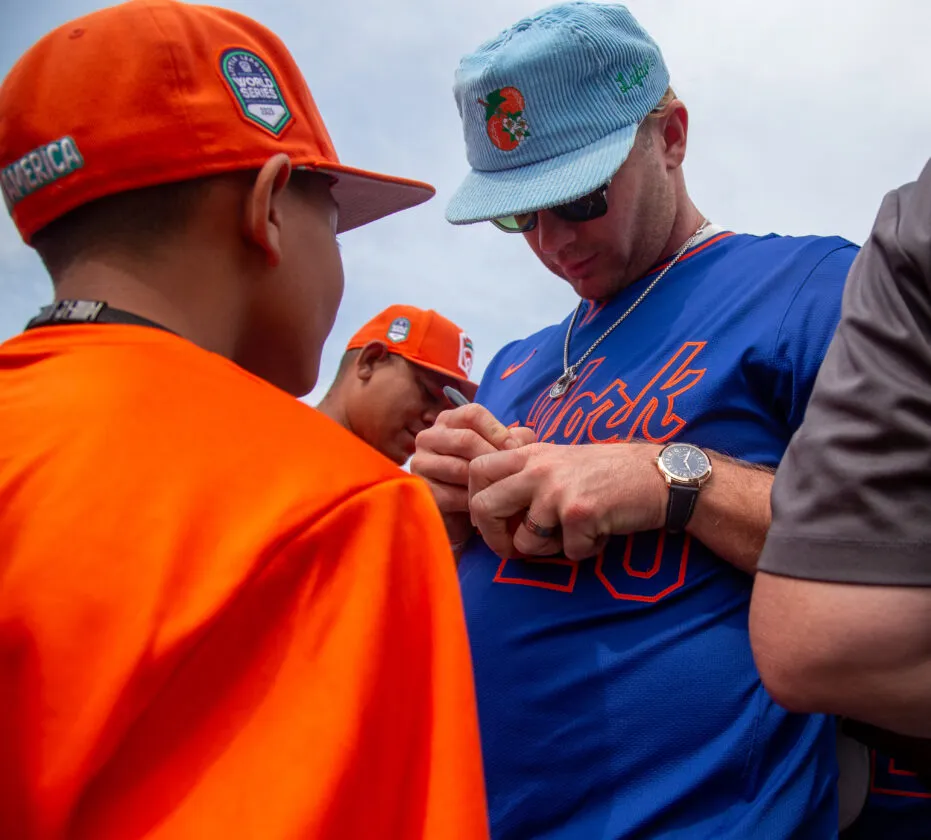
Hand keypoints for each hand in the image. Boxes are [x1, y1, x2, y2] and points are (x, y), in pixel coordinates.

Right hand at [411, 404, 534, 545]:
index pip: (472, 414)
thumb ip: (514, 439)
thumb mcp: (500, 453)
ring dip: (483, 483)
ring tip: (499, 492)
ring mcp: (419, 462)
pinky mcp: (421, 489)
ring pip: (458, 468)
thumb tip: (520, 439)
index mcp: (448, 421)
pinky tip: (484, 508)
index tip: (515, 449)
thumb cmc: (482, 478)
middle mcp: (429, 437)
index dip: (497, 430)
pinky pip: (450, 494)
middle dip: (493, 458)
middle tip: (511, 474)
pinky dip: (471, 502)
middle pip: (465, 439)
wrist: (462, 515)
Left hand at [468, 441, 665, 559]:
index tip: (493, 521)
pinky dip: (586, 551)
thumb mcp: (560, 458)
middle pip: (484, 507)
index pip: (477, 469)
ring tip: (574, 535)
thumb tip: (489, 500)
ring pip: (524, 541)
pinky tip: (601, 533)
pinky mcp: (580, 513)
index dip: (476, 501)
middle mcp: (538, 469)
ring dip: (549, 550)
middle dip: (494, 539)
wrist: (658, 475)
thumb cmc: (609, 472)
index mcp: (530, 454)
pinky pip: (568, 552)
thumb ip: (526, 472)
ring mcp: (558, 491)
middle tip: (512, 550)